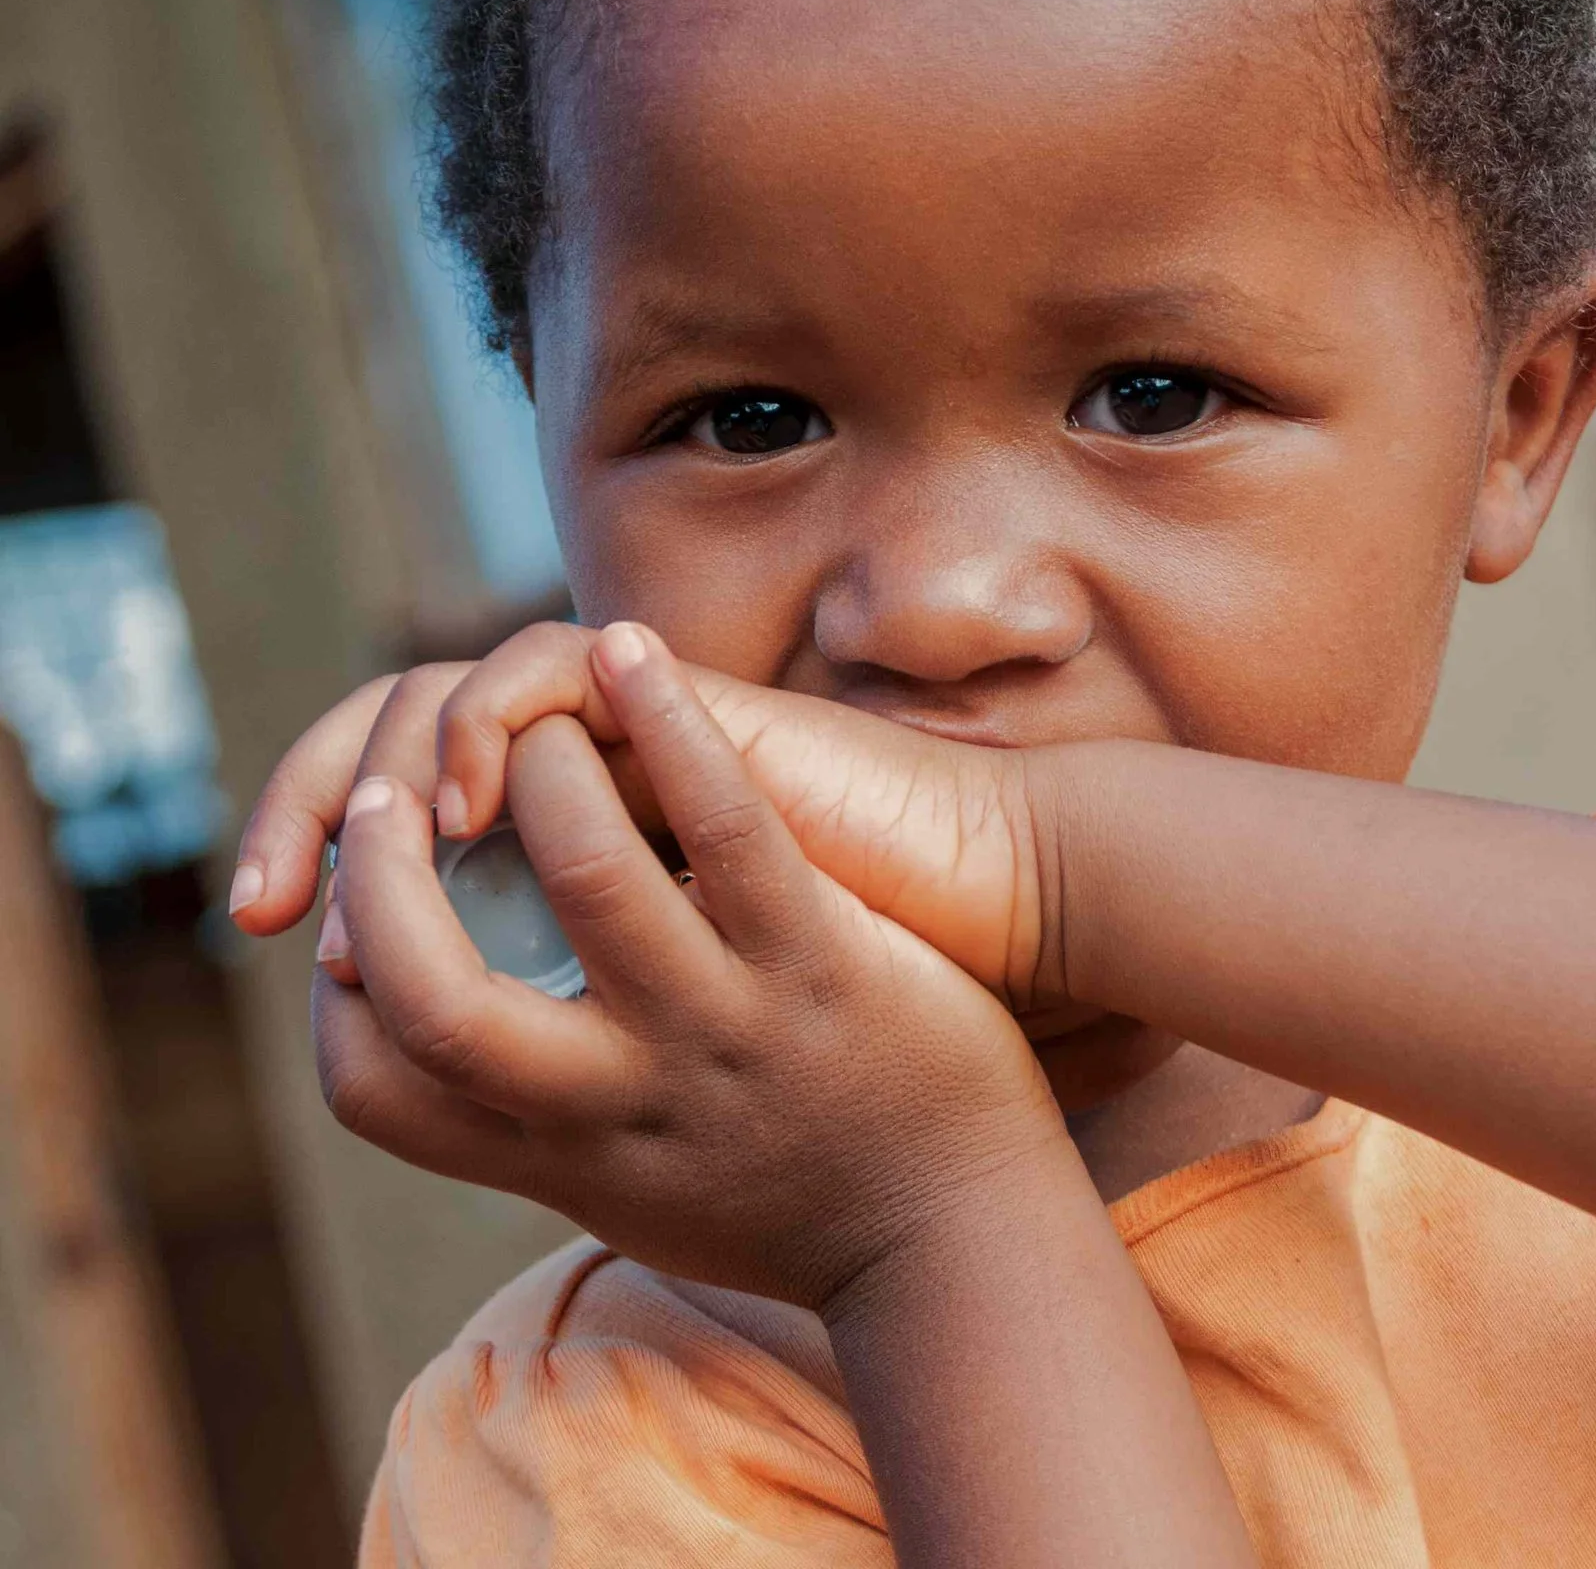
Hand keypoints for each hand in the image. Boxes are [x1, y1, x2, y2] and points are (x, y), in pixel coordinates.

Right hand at [309, 625, 1061, 1311]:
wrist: (959, 1247)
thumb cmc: (793, 1201)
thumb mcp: (635, 1197)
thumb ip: (544, 1133)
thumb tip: (459, 1068)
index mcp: (557, 1157)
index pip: (372, 1087)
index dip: (334, 992)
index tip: (344, 927)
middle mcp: (619, 1102)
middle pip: (431, 995)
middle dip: (384, 878)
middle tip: (387, 802)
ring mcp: (724, 1027)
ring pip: (588, 875)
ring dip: (539, 767)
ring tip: (533, 716)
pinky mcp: (823, 963)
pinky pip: (733, 826)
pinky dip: (674, 722)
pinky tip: (635, 651)